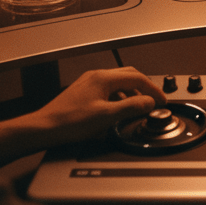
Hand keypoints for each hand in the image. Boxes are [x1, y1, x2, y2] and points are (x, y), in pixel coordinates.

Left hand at [0, 68, 166, 163]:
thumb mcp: (106, 117)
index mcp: (103, 78)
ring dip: (132, 93)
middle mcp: (96, 77)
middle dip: (145, 87)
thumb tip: (148, 103)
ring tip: (139, 107)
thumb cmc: (69, 122)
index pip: (137, 78)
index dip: (153, 89)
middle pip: (129, 76)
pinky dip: (120, 97)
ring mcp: (88, 83)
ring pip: (119, 82)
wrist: (44, 128)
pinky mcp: (83, 92)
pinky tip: (119, 110)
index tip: (162, 101)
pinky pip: (108, 89)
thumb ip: (131, 107)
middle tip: (155, 100)